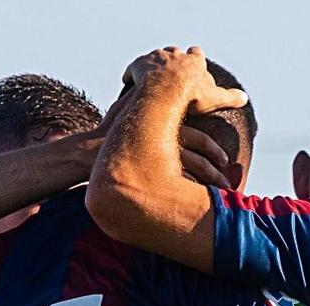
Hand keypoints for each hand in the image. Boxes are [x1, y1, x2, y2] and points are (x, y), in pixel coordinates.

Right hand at [86, 89, 230, 187]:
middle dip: (215, 172)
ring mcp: (153, 162)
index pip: (198, 138)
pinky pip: (173, 190)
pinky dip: (187, 196)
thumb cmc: (109, 132)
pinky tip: (195, 202)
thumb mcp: (130, 113)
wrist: (83, 153)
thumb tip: (169, 99)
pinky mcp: (145, 178)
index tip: (224, 160)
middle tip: (226, 182)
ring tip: (218, 195)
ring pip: (187, 176)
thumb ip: (151, 109)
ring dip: (206, 186)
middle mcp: (161, 144)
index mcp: (163, 127)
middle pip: (198, 158)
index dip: (213, 149)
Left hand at [122, 46, 248, 114]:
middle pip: (174, 51)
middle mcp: (174, 55)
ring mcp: (155, 59)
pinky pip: (133, 69)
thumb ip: (230, 97)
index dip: (195, 58)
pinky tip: (129, 82)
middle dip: (173, 58)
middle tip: (172, 69)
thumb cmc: (193, 96)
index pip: (196, 54)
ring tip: (150, 75)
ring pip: (154, 57)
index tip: (194, 61)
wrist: (167, 91)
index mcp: (193, 61)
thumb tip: (245, 98)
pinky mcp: (139, 66)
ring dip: (153, 64)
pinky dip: (132, 74)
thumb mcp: (215, 98)